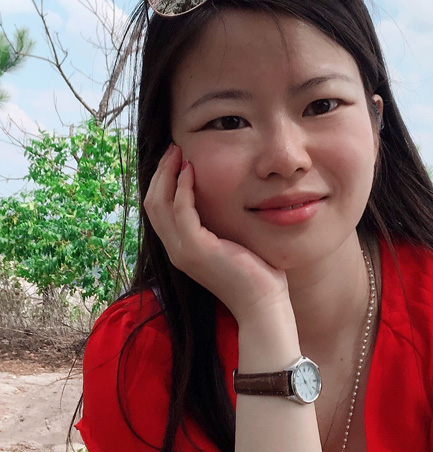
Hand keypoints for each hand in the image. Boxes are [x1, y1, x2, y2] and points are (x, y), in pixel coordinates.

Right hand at [144, 144, 290, 322]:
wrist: (262, 302)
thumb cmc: (254, 274)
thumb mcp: (230, 243)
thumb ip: (218, 224)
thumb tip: (221, 199)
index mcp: (181, 249)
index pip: (158, 211)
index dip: (162, 183)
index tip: (175, 160)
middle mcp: (176, 250)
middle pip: (152, 204)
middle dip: (160, 173)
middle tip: (173, 149)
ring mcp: (183, 251)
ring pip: (159, 204)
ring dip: (167, 174)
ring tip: (178, 153)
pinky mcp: (196, 249)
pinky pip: (181, 210)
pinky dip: (183, 188)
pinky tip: (191, 172)